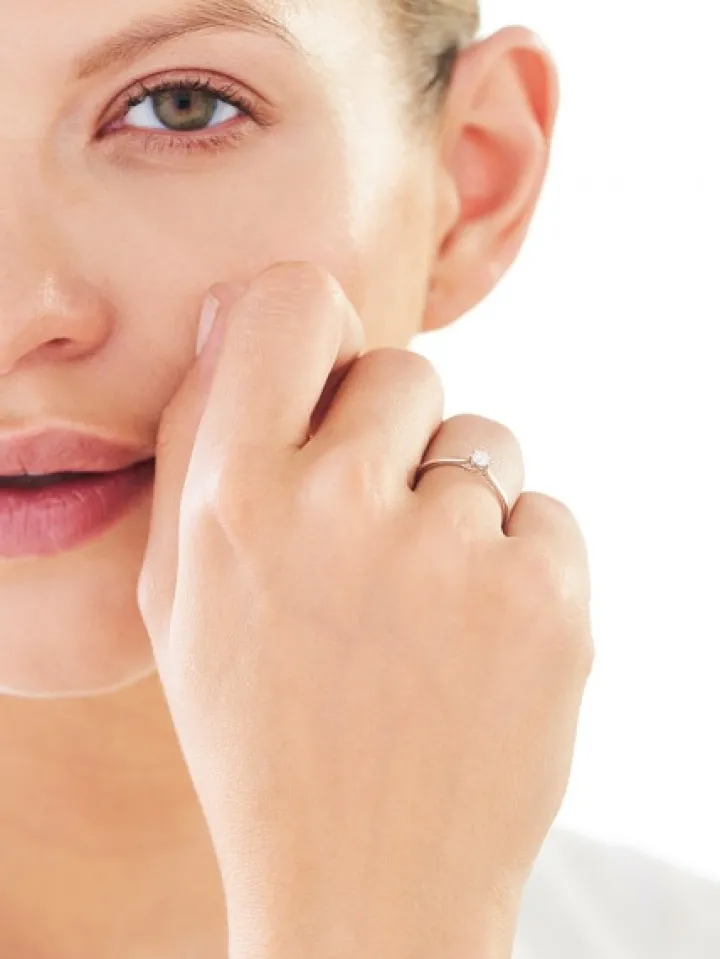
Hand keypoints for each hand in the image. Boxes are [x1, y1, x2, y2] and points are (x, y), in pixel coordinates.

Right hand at [138, 261, 594, 958]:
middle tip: (372, 537)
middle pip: (405, 369)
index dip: (314, 328)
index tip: (324, 374)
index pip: (289, 304)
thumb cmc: (261, 732)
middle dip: (391, 435)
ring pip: (484, 443)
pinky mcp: (548, 598)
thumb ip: (196, 448)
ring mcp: (454, 552)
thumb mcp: (178, 602)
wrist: (366, 886)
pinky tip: (476, 644)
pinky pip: (546, 513)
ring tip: (423, 610)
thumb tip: (234, 316)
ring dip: (459, 503)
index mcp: (232, 501)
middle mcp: (340, 506)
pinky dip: (521, 561)